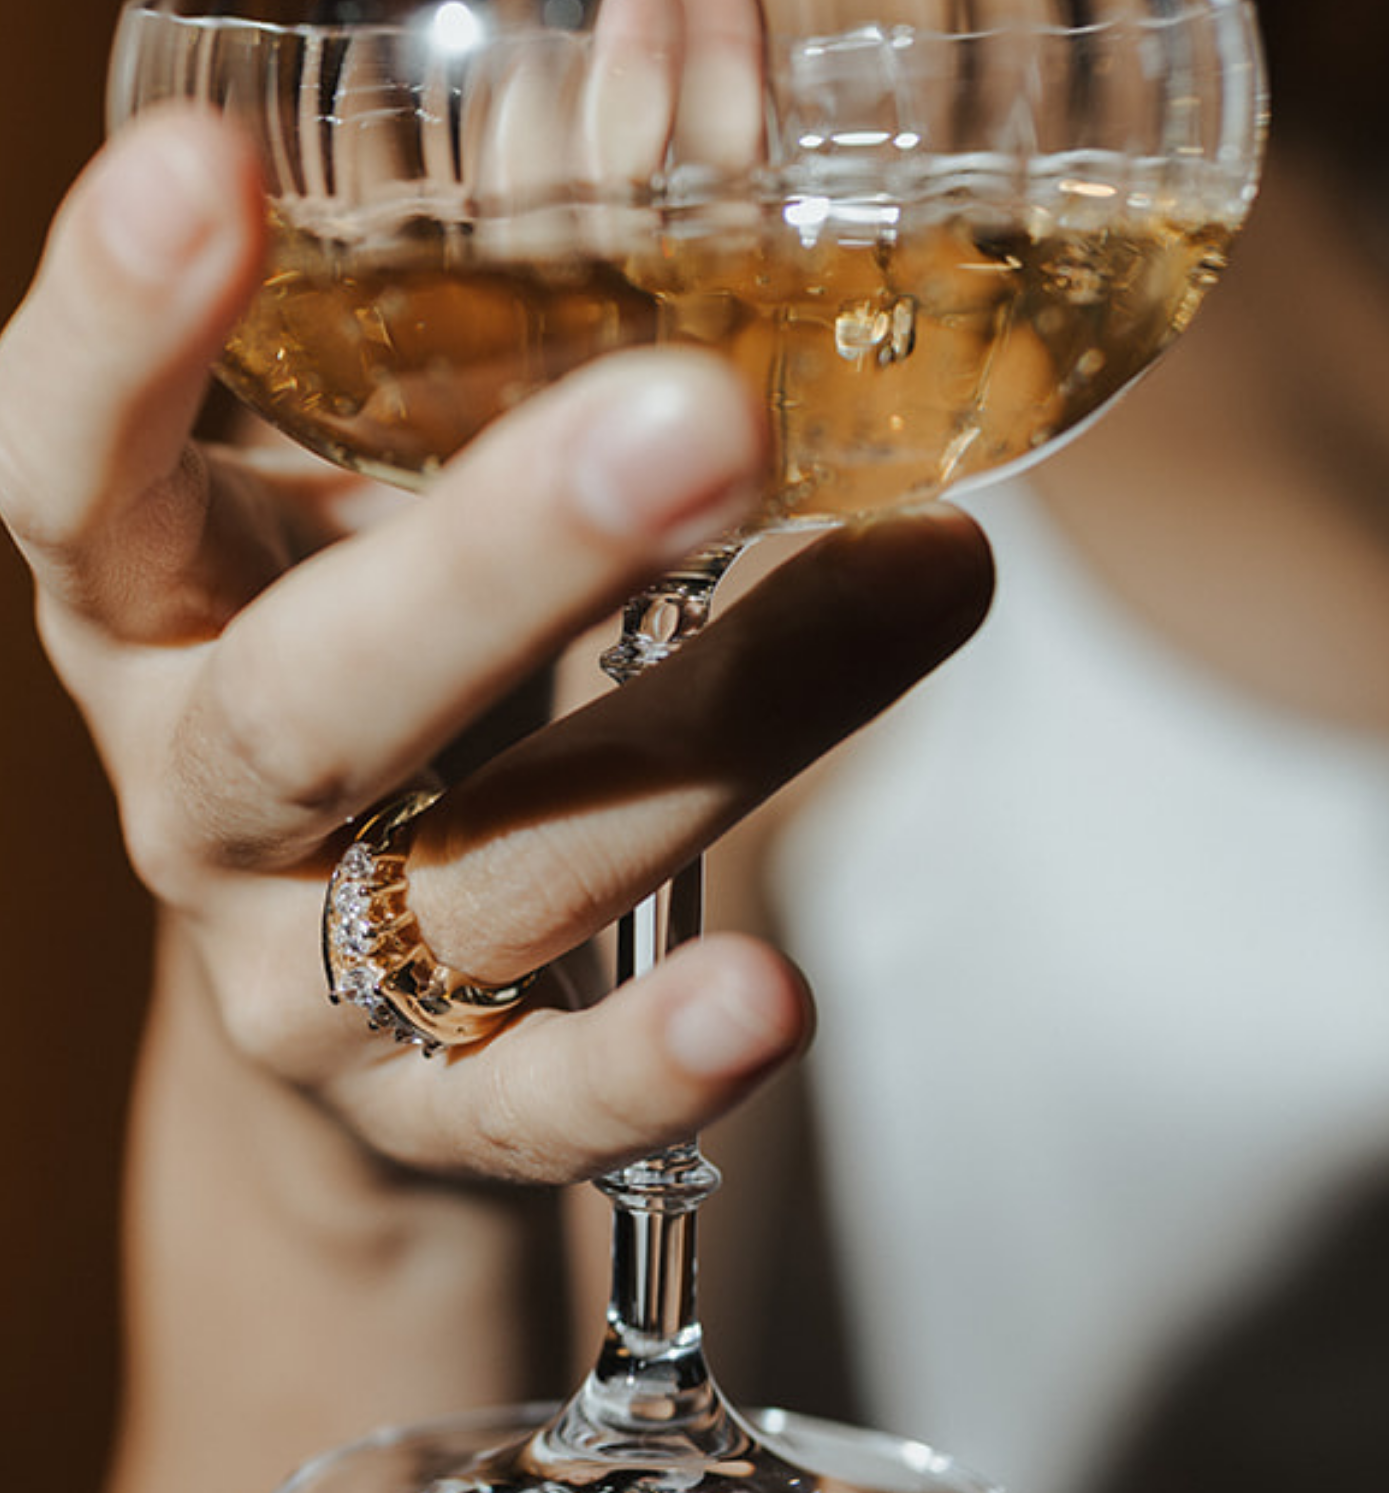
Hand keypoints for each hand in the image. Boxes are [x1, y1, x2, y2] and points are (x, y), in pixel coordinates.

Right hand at [0, 105, 991, 1187]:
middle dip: (502, 557)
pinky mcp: (427, 1109)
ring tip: (922, 589)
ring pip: (483, 876)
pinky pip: (532, 1106)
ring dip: (710, 737)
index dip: (119, 337)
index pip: (78, 474)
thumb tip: (706, 47)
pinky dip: (653, 1054)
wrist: (348, 980)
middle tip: (706, 419)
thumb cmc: (400, 680)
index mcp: (160, 615)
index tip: (202, 169)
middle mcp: (204, 797)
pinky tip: (777, 998)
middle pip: (315, 701)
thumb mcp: (403, 503)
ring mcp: (303, 977)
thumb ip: (517, 315)